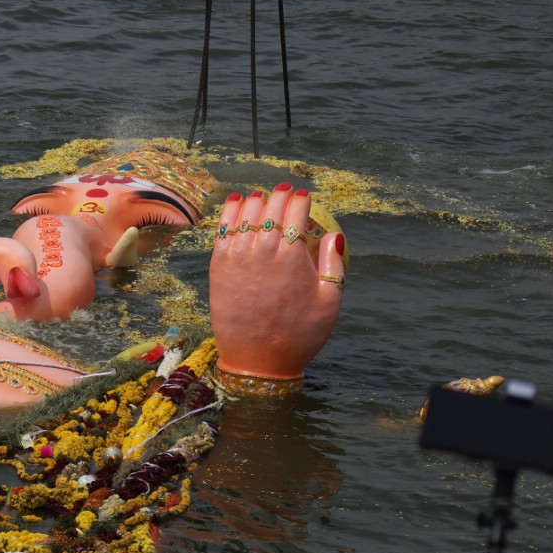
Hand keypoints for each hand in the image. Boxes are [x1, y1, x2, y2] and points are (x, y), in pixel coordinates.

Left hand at [208, 185, 344, 382]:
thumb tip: (334, 234)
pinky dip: (230, 211)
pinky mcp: (218, 265)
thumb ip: (333, 264)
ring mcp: (236, 256)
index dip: (301, 199)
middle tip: (285, 193)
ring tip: (263, 197)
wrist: (256, 360)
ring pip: (245, 213)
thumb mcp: (330, 302)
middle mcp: (262, 249)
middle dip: (280, 196)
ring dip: (256, 200)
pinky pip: (222, 228)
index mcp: (292, 256)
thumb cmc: (299, 334)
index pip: (296, 211)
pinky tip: (237, 203)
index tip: (304, 196)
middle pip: (270, 207)